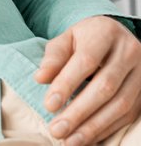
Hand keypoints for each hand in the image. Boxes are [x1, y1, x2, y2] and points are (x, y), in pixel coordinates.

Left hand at [34, 16, 140, 144]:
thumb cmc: (86, 39)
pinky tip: (88, 138)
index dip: (66, 84)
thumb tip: (40, 78)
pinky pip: (128, 116)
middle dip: (79, 112)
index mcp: (105, 33)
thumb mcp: (67, 39)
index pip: (85, 61)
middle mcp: (129, 52)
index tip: (49, 105)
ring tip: (69, 140)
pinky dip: (106, 129)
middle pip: (104, 87)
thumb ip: (54, 57)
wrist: (116, 37)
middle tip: (56, 130)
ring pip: (119, 105)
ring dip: (93, 127)